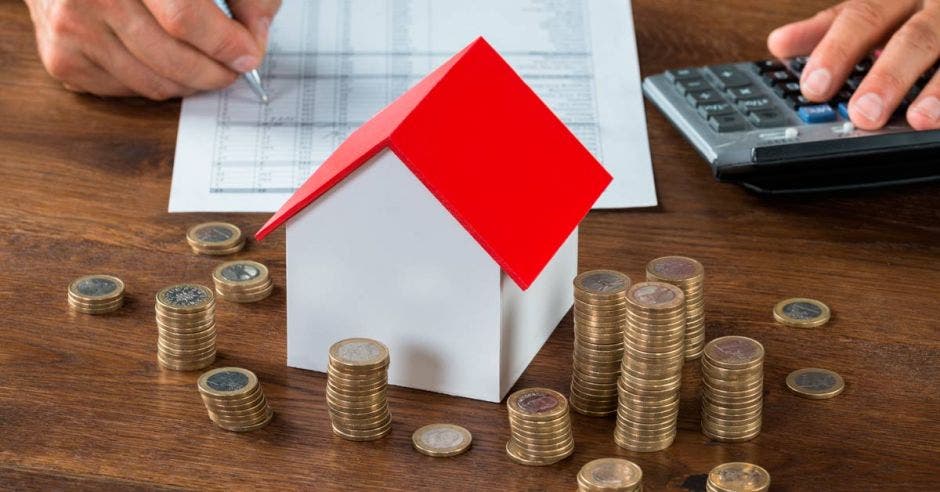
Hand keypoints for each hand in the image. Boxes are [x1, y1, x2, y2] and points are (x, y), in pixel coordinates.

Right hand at [24, 0, 281, 99]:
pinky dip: (156, 82)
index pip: (184, 19)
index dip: (226, 43)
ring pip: (156, 84)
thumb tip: (257, 32)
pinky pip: (130, 91)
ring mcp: (73, 29)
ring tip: (202, 63)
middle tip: (234, 66)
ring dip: (191, 82)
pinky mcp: (62, 59)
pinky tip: (160, 60)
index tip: (249, 53)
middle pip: (174, 60)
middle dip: (217, 71)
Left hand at [768, 0, 939, 129]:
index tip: (815, 86)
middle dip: (888, 76)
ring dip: (939, 89)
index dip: (838, 51)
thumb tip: (779, 44)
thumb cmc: (914, 9)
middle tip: (863, 113)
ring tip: (919, 120)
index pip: (862, 16)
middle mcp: (935, 5)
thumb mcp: (874, 10)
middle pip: (915, 36)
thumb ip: (830, 29)